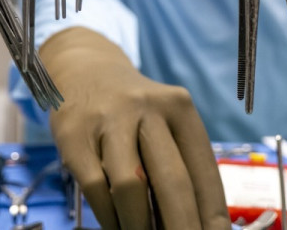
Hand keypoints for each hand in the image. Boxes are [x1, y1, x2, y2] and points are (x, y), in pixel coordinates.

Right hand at [41, 28, 230, 229]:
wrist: (86, 71)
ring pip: (130, 187)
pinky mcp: (74, 135)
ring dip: (140, 226)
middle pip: (172, 180)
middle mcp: (148, 109)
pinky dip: (109, 216)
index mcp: (180, 108)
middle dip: (183, 225)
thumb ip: (180, 165)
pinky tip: (117, 227)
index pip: (203, 170)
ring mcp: (109, 120)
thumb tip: (196, 221)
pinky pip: (95, 187)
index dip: (212, 213)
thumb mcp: (164, 123)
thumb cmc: (135, 112)